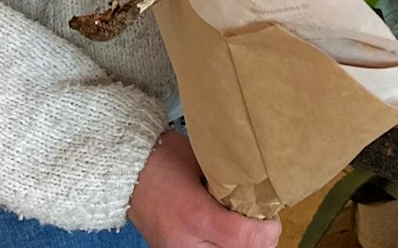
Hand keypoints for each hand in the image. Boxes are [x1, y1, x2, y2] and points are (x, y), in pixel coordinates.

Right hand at [128, 131, 281, 247]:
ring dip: (241, 245)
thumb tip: (264, 191)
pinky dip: (222, 246)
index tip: (271, 215)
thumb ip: (234, 181)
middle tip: (259, 218)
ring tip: (242, 226)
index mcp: (196, 215)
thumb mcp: (204, 162)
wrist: (126, 172)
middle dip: (258, 239)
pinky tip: (224, 233)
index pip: (248, 238)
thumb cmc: (164, 158)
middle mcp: (186, 242)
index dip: (268, 228)